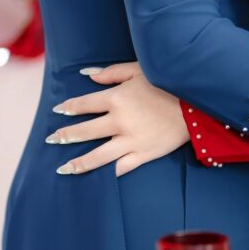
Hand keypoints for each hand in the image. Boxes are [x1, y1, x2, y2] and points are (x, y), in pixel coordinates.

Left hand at [47, 62, 187, 176]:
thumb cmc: (168, 82)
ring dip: (78, 163)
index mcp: (117, 98)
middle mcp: (119, 121)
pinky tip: (97, 179)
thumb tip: (86, 75)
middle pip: (85, 131)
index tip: (58, 111)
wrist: (196, 104)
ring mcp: (131, 141)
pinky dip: (107, 174)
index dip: (69, 108)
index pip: (84, 104)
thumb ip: (111, 72)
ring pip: (97, 156)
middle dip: (65, 136)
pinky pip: (121, 168)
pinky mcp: (144, 154)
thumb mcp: (139, 70)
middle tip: (52, 140)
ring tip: (63, 169)